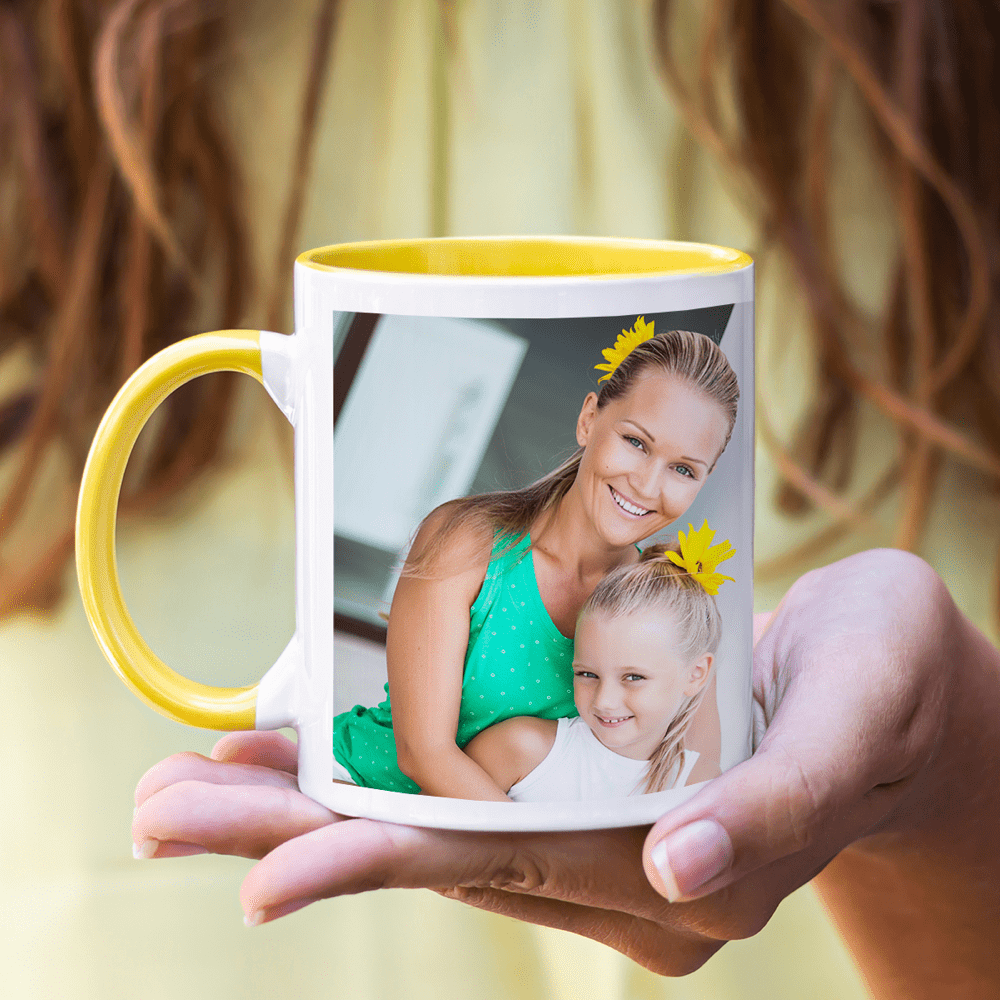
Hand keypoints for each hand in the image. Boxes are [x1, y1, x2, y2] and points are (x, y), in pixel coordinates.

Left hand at [133, 550, 987, 975]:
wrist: (892, 670)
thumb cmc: (884, 690)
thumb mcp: (848, 729)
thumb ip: (773, 809)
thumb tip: (683, 873)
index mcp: (678, 867)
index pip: (500, 867)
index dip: (377, 863)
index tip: (264, 875)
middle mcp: (616, 857)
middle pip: (433, 846)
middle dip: (294, 831)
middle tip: (169, 813)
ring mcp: (594, 817)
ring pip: (429, 814)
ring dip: (310, 798)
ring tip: (196, 785)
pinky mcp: (583, 769)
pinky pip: (462, 774)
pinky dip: (375, 761)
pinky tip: (302, 744)